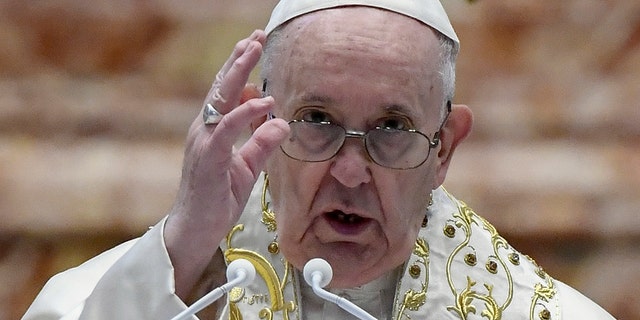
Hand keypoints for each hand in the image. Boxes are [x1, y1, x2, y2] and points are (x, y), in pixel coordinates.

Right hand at [164, 30, 288, 297]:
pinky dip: (245, 113)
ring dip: (237, 72)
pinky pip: (226, 129)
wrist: (195, 229)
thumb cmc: (217, 198)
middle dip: (239, 59)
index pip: (226, 92)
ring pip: (219, 99)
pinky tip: (263, 101)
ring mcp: (203, 141)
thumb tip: (280, 121)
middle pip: (221, 86)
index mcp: (212, 129)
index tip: (255, 46)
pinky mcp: (207, 157)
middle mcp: (204, 129)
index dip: (239, 68)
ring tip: (254, 48)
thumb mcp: (247, 168)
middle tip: (256, 36)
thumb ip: (261, 144)